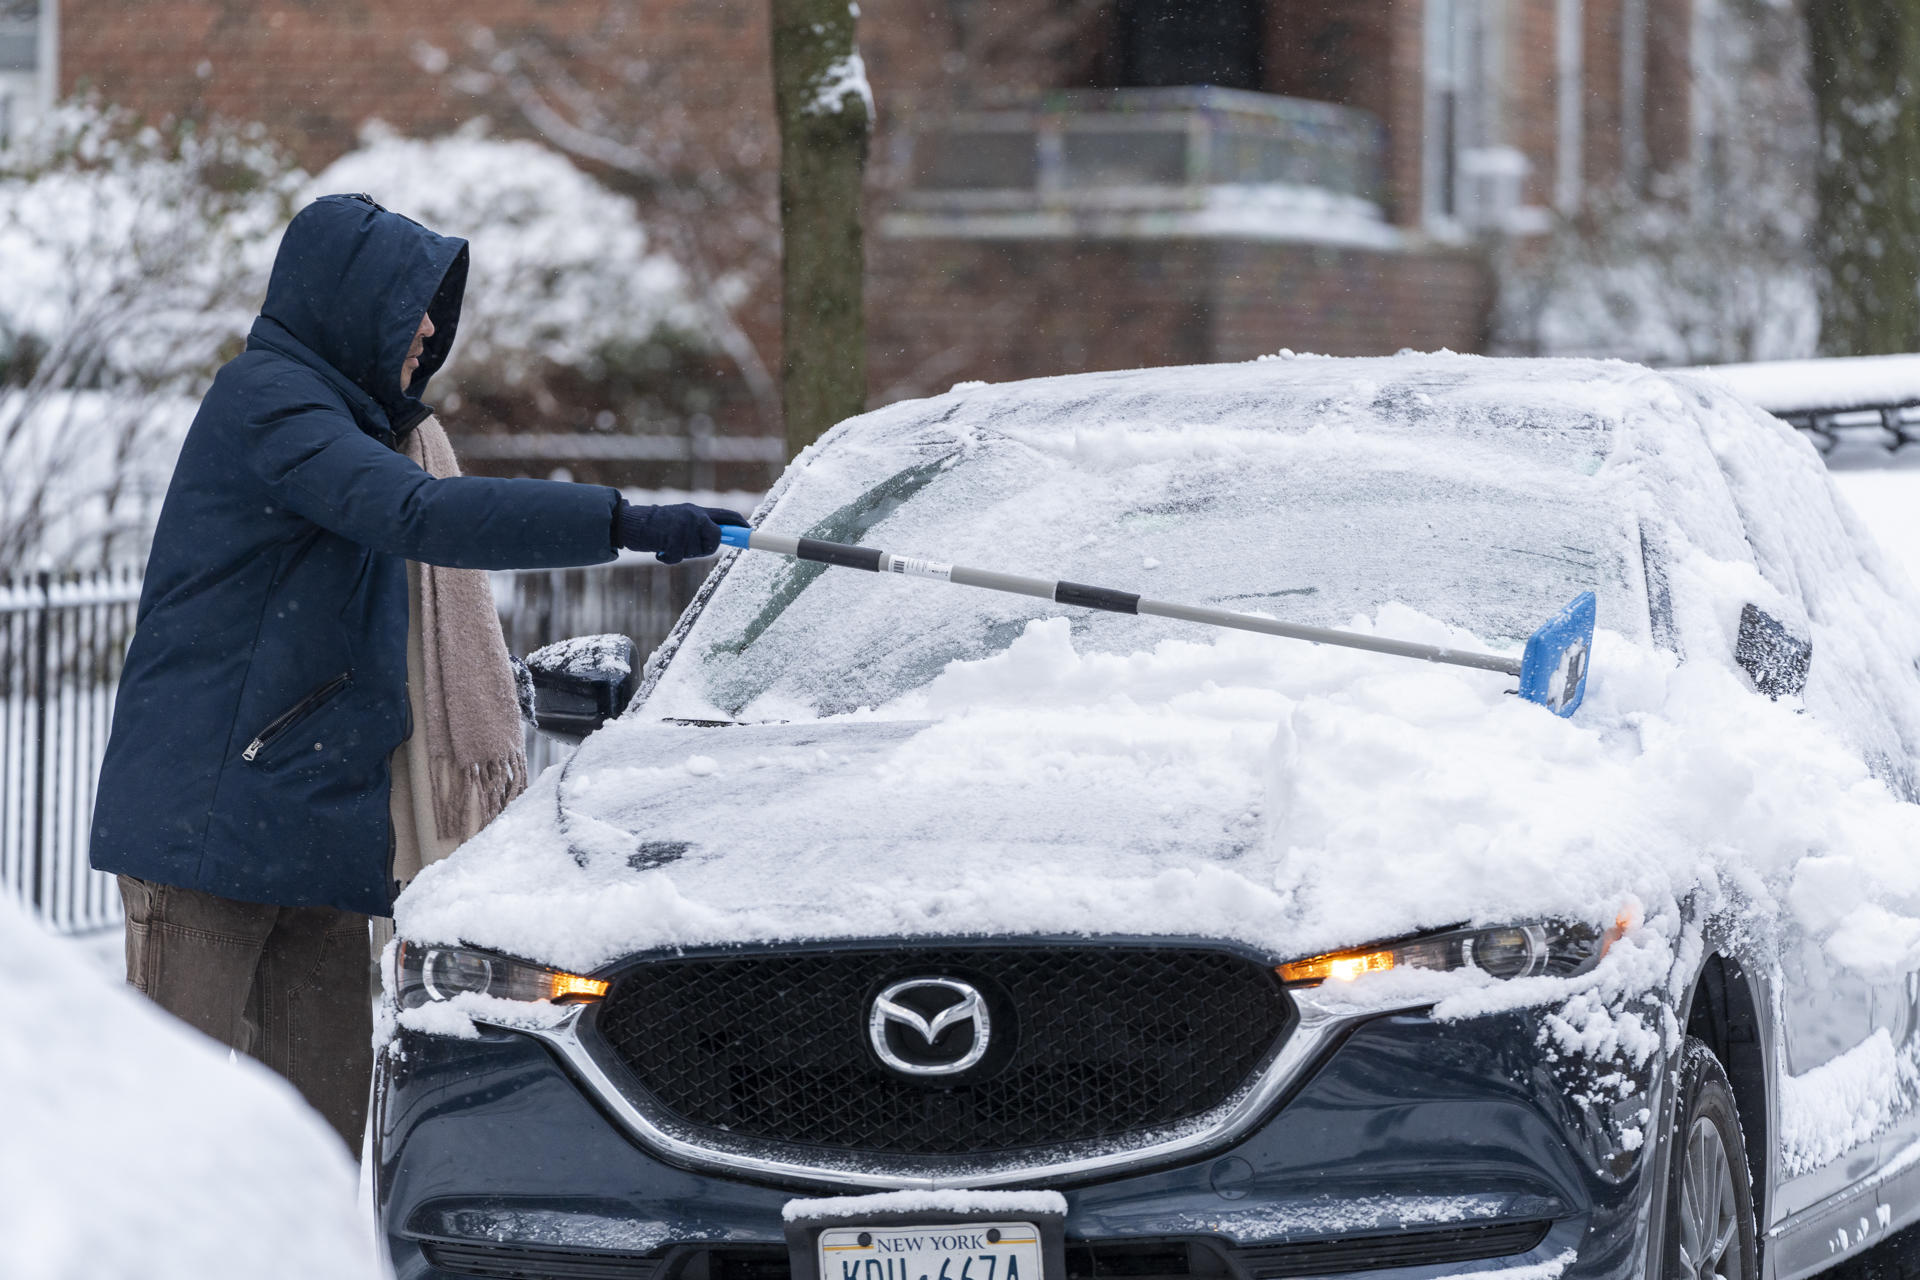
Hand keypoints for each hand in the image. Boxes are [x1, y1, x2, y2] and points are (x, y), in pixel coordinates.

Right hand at [616, 503, 749, 563]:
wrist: (630, 523)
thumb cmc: (656, 527)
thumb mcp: (681, 520)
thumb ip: (700, 527)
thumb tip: (720, 537)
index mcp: (697, 510)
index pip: (727, 515)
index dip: (741, 525)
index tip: (751, 532)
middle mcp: (693, 514)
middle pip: (715, 539)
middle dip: (703, 549)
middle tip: (685, 547)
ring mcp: (683, 523)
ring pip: (696, 551)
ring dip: (681, 554)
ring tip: (667, 544)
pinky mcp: (671, 535)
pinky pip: (678, 556)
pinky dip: (668, 558)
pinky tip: (660, 550)